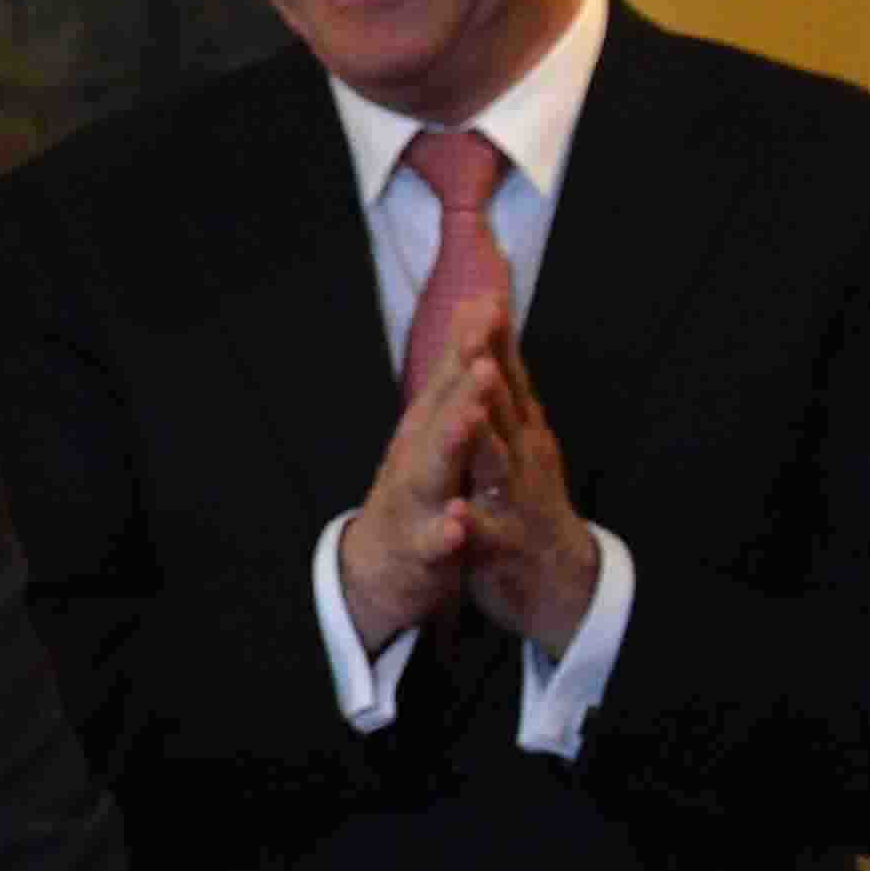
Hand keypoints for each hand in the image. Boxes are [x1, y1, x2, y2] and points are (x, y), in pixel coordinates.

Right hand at [333, 330, 496, 651]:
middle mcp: (415, 457)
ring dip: (450, 445)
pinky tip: (456, 524)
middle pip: (440, 416)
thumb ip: (455, 372)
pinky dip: (443, 532)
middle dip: (461, 387)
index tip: (489, 306)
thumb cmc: (417, 486)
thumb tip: (474, 306)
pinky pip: (431, 541)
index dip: (468, 344)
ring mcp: (413, 502)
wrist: (380, 564)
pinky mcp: (417, 548)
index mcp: (426, 428)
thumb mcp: (433, 427)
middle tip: (482, 356)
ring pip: (432, 471)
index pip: (449, 379)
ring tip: (470, 420)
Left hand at [451, 329, 601, 650]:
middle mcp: (524, 459)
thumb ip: (506, 396)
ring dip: (486, 436)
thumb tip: (495, 341)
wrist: (560, 584)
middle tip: (484, 325)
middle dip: (494, 366)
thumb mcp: (520, 443)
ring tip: (472, 406)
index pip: (508, 375)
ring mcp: (516, 501)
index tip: (485, 292)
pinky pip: (486, 537)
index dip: (496, 336)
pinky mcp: (504, 548)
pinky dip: (472, 526)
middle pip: (507, 406)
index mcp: (521, 432)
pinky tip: (460, 517)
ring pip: (498, 465)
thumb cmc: (529, 502)